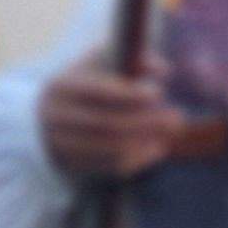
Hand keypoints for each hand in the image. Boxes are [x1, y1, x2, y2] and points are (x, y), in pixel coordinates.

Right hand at [38, 55, 188, 180]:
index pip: (96, 93)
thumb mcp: (102, 62)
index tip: (158, 93)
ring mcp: (63, 146)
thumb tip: (163, 70)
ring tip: (171, 131)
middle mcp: (57, 118)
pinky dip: (139, 159)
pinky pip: (111, 168)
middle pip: (106, 124)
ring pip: (110, 149)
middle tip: (177, 117)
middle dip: (146, 122)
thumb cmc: (87, 81)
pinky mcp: (75, 166)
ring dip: (146, 141)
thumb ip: (133, 59)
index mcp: (62, 87)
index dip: (128, 95)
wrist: (50, 115)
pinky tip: (158, 147)